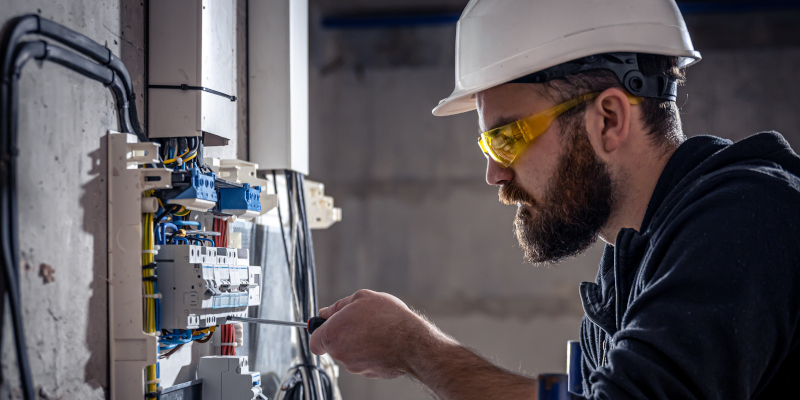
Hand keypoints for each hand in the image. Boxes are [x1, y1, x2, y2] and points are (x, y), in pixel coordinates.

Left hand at [309, 289, 440, 378]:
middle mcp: (340, 353)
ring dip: (359, 343)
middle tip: (361, 322)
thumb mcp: (362, 298)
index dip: (320, 333)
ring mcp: (355, 366)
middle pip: (334, 346)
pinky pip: (365, 361)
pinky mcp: (369, 373)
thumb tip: (326, 312)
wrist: (412, 342)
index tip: (328, 327)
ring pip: (351, 354)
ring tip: (377, 330)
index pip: (314, 341)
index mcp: (333, 334)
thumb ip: (338, 306)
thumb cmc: (387, 318)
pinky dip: (371, 353)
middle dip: (344, 335)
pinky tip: (384, 342)